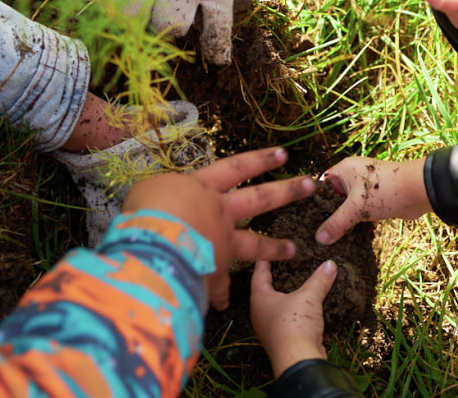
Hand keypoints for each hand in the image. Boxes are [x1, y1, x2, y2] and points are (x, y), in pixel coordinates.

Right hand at [123, 147, 315, 310]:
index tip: (283, 154)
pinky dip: (218, 294)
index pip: (236, 168)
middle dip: (287, 191)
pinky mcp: (214, 269)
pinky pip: (219, 284)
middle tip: (310, 186)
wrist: (152, 241)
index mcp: (203, 187)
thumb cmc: (147, 208)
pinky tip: (220, 304)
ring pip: (255, 244)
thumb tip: (161, 199)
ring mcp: (221, 241)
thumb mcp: (152, 190)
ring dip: (275, 248)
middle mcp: (219, 211)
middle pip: (260, 198)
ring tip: (294, 250)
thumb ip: (163, 194)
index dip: (259, 160)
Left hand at [250, 259, 336, 377]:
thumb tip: (330, 264)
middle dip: (275, 279)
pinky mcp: (285, 340)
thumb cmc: (295, 325)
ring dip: (289, 298)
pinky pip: (291, 322)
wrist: (299, 360)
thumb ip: (319, 280)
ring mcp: (272, 329)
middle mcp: (261, 314)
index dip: (264, 260)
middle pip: (266, 291)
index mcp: (260, 300)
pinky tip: (311, 310)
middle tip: (284, 265)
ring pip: (279, 308)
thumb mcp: (309, 297)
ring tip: (299, 286)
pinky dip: (300, 314)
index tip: (268, 251)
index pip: (259, 274)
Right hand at [315, 157, 429, 244]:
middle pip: (333, 197)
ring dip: (343, 220)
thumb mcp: (356, 208)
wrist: (419, 191)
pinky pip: (360, 212)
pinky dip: (356, 222)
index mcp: (344, 169)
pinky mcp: (376, 200)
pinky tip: (348, 238)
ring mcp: (365, 188)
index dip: (313, 201)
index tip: (304, 219)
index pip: (321, 185)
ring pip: (348, 206)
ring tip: (329, 239)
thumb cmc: (384, 191)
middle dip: (328, 214)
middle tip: (315, 234)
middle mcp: (352, 176)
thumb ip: (337, 223)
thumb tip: (319, 239)